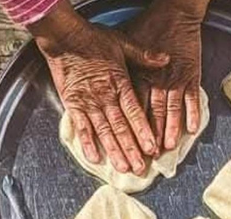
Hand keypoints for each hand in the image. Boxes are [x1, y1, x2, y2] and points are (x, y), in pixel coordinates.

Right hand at [30, 2, 168, 174]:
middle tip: (140, 168)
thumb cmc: (94, 39)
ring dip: (114, 152)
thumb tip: (166, 60)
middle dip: (131, 149)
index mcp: (120, 83)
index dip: (143, 132)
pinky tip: (94, 158)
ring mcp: (88, 102)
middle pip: (121, 128)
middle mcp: (105, 97)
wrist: (65, 37)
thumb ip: (144, 55)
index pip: (135, 112)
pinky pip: (81, 127)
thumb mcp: (123, 43)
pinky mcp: (73, 104)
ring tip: (123, 168)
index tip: (152, 148)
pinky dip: (87, 143)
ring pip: (104, 132)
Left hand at [127, 0, 208, 150]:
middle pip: (151, 115)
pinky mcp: (191, 75)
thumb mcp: (124, 44)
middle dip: (148, 138)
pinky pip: (192, 98)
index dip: (131, 129)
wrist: (174, 11)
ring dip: (169, 130)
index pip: (133, 109)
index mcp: (138, 76)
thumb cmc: (146, 26)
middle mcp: (156, 81)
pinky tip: (191, 130)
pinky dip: (192, 114)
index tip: (129, 146)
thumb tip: (105, 84)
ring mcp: (175, 79)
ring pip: (171, 110)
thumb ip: (117, 71)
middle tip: (146, 157)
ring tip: (167, 147)